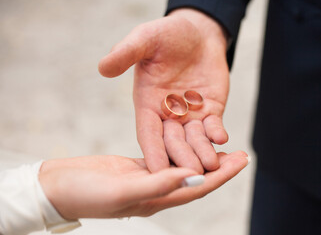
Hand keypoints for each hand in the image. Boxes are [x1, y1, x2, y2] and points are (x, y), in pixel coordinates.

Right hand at [39, 152, 248, 219]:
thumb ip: (156, 185)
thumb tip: (190, 176)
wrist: (59, 188)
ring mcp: (148, 179)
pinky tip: (189, 140)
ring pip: (184, 168)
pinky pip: (167, 158)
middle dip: (221, 167)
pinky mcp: (138, 168)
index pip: (198, 187)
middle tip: (241, 154)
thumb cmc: (85, 193)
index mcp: (156, 198)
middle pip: (197, 178)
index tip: (242, 161)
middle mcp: (157, 190)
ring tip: (221, 145)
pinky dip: (181, 150)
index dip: (222, 175)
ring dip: (203, 157)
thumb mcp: (120, 190)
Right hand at [98, 9, 228, 173]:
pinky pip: (213, 126)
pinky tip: (222, 137)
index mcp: (147, 104)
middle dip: (182, 158)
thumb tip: (103, 67)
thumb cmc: (168, 34)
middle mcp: (167, 115)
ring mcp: (190, 115)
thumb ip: (125, 53)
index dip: (152, 151)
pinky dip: (216, 132)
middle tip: (190, 173)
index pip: (148, 133)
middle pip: (173, 143)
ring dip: (202, 152)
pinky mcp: (210, 111)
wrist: (197, 33)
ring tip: (211, 164)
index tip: (155, 171)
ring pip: (194, 140)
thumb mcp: (145, 38)